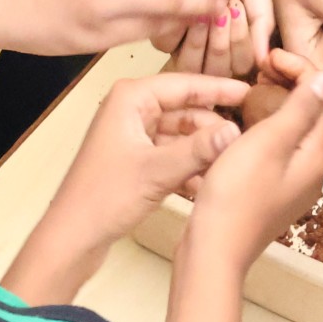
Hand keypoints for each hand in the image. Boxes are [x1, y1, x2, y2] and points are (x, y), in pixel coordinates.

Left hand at [7, 72, 249, 303]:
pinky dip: (188, 164)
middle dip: (211, 125)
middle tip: (245, 135)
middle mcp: (130, 110)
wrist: (72, 237)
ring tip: (231, 161)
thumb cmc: (104, 198)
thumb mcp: (158, 171)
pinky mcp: (133, 159)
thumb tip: (236, 131)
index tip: (250, 93)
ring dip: (201, 148)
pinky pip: (170, 153)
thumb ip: (199, 150)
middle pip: (183, 109)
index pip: (184, 84)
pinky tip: (209, 181)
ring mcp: (131, 135)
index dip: (219, 89)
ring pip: (178, 133)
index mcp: (130, 98)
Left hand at [138, 0, 269, 70]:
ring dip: (203, 38)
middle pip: (216, 69)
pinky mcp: (154, 21)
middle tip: (227, 9)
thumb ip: (263, 14)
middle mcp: (209, 35)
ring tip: (208, 5)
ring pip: (191, 61)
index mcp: (235, 26)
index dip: (242, 45)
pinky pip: (166, 42)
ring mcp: (182, 30)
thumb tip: (266, 59)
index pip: (241, 62)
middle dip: (225, 44)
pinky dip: (179, 25)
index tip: (240, 10)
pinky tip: (184, 0)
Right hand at [187, 68, 322, 258]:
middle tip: (263, 64)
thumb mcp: (269, 142)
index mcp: (317, 155)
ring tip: (255, 83)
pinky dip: (268, 125)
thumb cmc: (237, 192)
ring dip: (278, 102)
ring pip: (294, 130)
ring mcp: (293, 184)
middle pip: (311, 114)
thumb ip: (300, 109)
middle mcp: (313, 170)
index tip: (272, 55)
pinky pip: (279, 148)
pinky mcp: (273, 193)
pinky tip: (247, 120)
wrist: (214, 250)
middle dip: (292, 83)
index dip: (303, 69)